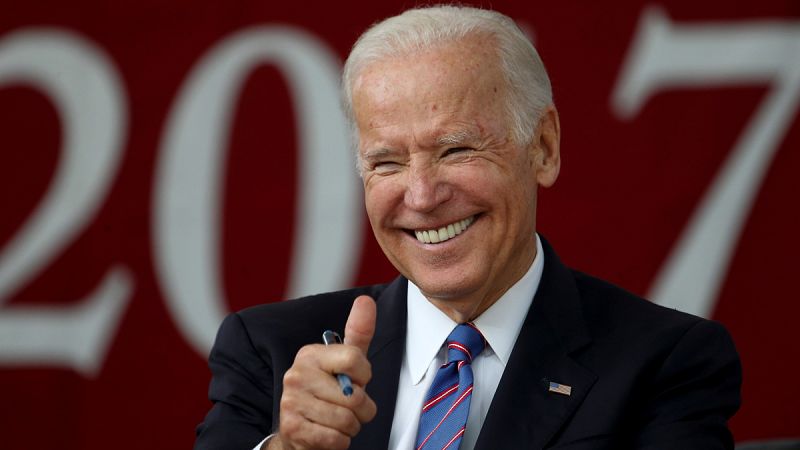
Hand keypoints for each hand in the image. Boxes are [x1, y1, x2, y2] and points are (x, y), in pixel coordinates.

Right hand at [269, 295, 377, 449]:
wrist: (299, 430)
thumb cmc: (328, 394)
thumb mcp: (345, 362)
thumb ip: (358, 333)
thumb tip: (365, 301)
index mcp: (310, 354)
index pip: (355, 359)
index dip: (365, 376)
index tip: (357, 380)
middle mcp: (297, 374)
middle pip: (354, 395)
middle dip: (362, 409)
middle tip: (349, 407)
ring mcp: (291, 401)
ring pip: (347, 420)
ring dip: (351, 426)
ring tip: (339, 421)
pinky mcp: (292, 428)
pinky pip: (336, 439)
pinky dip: (340, 441)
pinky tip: (329, 433)